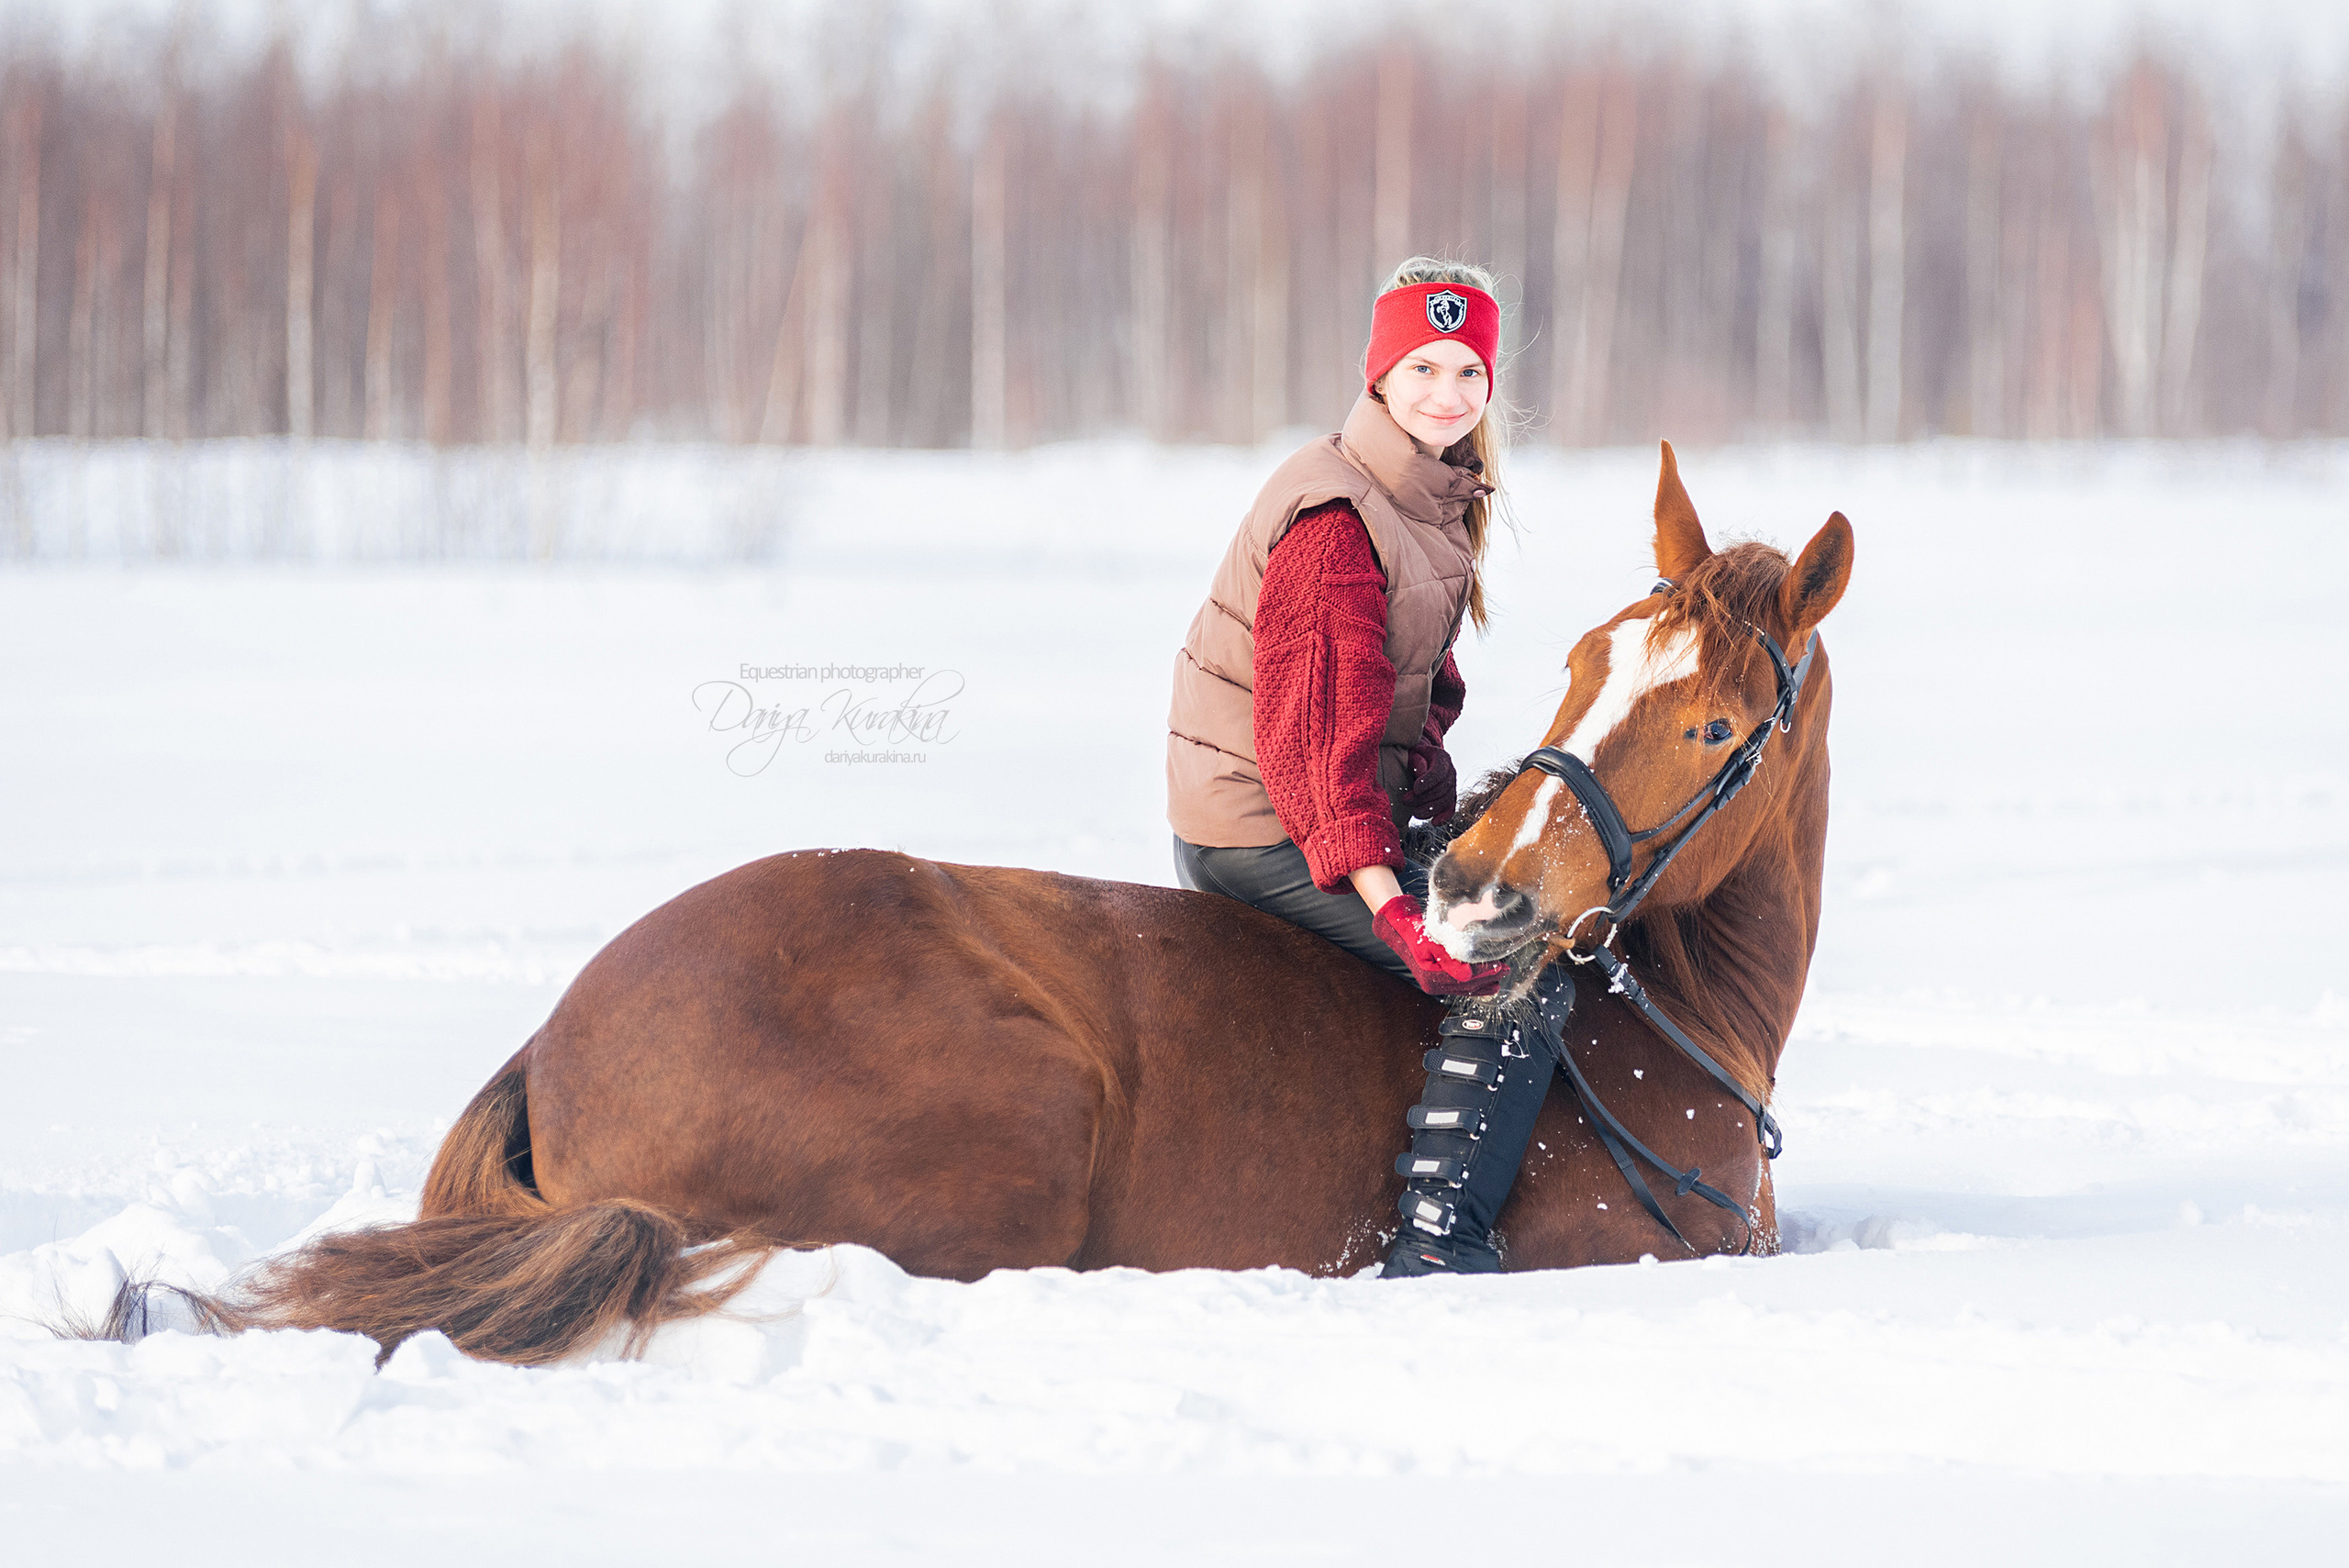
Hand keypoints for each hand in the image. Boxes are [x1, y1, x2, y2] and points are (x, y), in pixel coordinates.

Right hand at [1372, 894, 1507, 996]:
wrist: (1401, 930)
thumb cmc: (1415, 933)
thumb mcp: (1431, 943)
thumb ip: (1449, 959)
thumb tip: (1467, 975)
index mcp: (1431, 978)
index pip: (1464, 980)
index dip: (1484, 974)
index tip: (1500, 967)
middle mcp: (1433, 985)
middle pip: (1466, 986)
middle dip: (1488, 979)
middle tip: (1506, 971)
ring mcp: (1435, 984)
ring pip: (1465, 988)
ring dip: (1483, 983)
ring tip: (1500, 978)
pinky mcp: (1438, 979)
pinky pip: (1459, 985)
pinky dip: (1474, 984)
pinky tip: (1486, 982)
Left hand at [1405, 739, 1456, 823]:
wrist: (1420, 759)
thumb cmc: (1413, 756)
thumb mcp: (1412, 754)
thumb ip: (1416, 761)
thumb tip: (1421, 773)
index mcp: (1442, 758)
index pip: (1438, 771)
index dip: (1428, 781)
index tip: (1415, 789)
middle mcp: (1450, 771)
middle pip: (1442, 788)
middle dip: (1424, 797)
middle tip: (1406, 801)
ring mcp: (1452, 784)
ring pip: (1446, 799)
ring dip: (1431, 809)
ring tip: (1415, 813)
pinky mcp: (1450, 796)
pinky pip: (1450, 807)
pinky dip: (1444, 816)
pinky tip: (1435, 823)